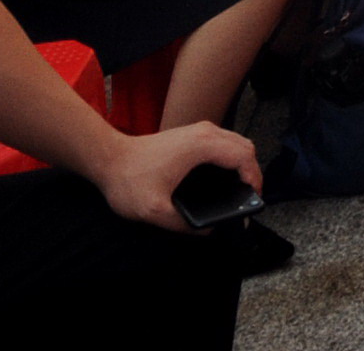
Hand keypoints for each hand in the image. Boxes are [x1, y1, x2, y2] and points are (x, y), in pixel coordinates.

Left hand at [97, 117, 259, 228]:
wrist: (108, 158)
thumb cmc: (128, 179)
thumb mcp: (154, 210)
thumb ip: (183, 225)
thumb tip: (206, 231)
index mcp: (201, 146)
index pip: (243, 157)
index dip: (254, 179)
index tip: (252, 199)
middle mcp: (204, 133)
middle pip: (245, 147)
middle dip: (253, 172)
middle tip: (249, 198)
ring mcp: (198, 131)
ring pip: (236, 142)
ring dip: (243, 164)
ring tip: (240, 189)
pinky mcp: (191, 134)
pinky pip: (224, 142)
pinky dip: (232, 158)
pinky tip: (224, 177)